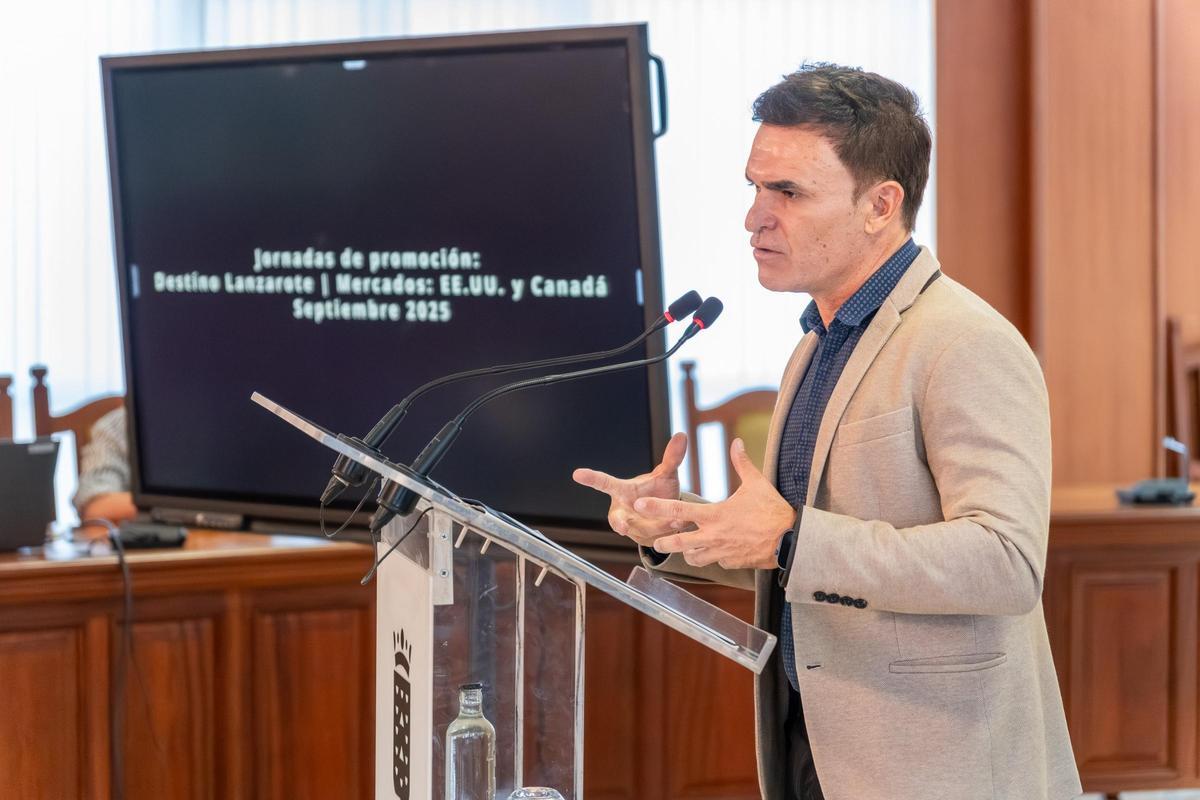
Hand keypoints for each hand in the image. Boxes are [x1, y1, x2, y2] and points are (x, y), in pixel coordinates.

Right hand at [573, 432, 689, 546]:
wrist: (667, 514)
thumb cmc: (659, 491)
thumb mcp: (666, 474)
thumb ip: (672, 458)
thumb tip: (681, 435)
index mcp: (623, 491)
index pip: (605, 483)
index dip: (591, 478)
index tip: (577, 473)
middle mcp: (624, 511)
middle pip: (616, 518)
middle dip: (620, 522)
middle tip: (623, 525)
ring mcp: (634, 528)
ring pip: (642, 529)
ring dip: (657, 525)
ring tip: (673, 519)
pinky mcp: (646, 540)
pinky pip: (655, 537)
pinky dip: (668, 531)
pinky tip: (679, 525)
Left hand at [634, 438, 795, 568]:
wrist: (790, 541)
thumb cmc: (773, 511)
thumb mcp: (756, 483)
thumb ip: (742, 463)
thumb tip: (736, 442)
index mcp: (715, 514)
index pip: (678, 511)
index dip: (656, 508)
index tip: (639, 505)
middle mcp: (713, 536)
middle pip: (678, 543)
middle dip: (663, 543)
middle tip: (656, 540)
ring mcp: (721, 552)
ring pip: (693, 558)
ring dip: (688, 552)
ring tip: (688, 547)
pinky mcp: (731, 564)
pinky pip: (715, 562)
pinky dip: (712, 558)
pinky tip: (717, 551)